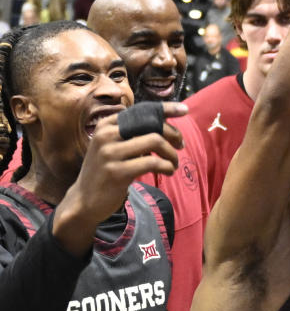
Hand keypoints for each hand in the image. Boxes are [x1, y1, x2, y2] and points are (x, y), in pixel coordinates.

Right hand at [54, 102, 186, 255]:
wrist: (83, 201)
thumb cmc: (105, 171)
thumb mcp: (112, 147)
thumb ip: (132, 134)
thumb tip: (165, 123)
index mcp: (106, 125)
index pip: (141, 111)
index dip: (165, 109)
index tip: (184, 110)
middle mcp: (106, 135)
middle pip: (151, 123)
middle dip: (172, 133)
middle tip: (181, 145)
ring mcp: (110, 153)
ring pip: (155, 141)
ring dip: (171, 153)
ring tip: (173, 163)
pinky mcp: (117, 172)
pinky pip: (153, 162)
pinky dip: (166, 166)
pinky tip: (168, 171)